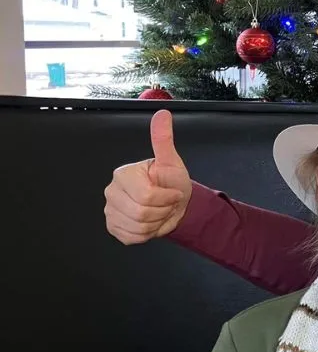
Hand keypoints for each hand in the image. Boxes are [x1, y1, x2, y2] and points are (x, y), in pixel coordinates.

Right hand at [104, 110, 192, 244]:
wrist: (174, 205)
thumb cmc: (172, 182)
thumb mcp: (171, 161)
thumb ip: (163, 139)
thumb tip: (163, 113)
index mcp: (123, 174)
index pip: (146, 195)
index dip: (166, 197)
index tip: (174, 192)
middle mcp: (111, 192)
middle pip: (141, 213)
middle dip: (163, 210)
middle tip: (167, 203)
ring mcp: (110, 211)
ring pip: (138, 227)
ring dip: (157, 222)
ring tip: (160, 211)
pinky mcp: (114, 227)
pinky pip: (133, 237)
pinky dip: (147, 233)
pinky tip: (151, 222)